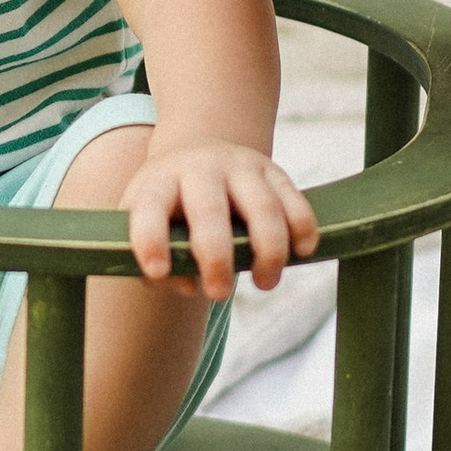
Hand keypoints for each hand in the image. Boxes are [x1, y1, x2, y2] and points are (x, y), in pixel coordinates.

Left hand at [120, 141, 317, 298]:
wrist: (195, 156)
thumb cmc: (168, 209)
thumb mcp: (147, 227)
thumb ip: (157, 267)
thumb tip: (188, 285)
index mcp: (158, 183)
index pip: (149, 209)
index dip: (150, 240)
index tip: (158, 271)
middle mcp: (198, 169)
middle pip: (209, 211)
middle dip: (216, 257)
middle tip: (219, 294)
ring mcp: (239, 166)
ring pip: (262, 207)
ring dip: (268, 251)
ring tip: (265, 283)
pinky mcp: (272, 171)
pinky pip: (293, 199)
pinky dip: (302, 227)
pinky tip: (302, 252)